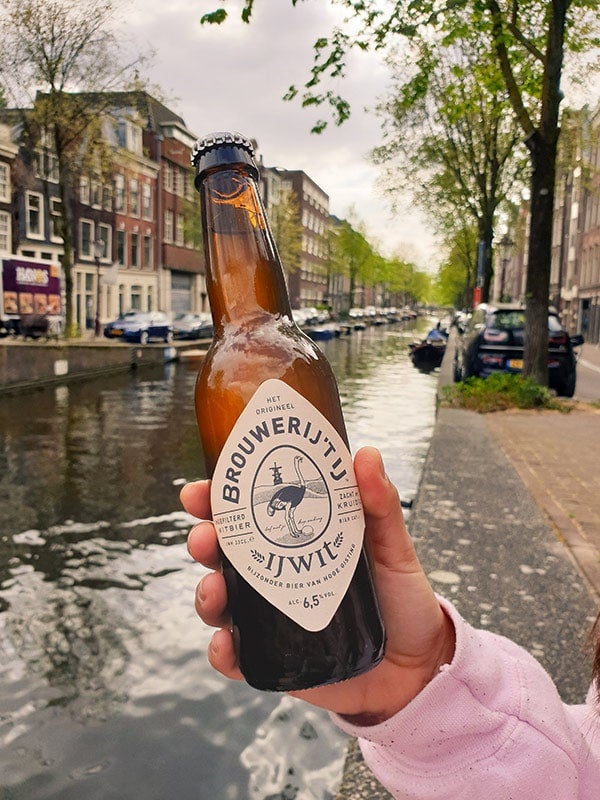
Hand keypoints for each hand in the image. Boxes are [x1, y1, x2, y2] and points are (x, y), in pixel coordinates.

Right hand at [182, 446, 454, 723]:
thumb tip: (366, 454)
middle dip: (203, 542)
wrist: (417, 666)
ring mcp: (270, 618)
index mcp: (294, 539)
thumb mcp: (393, 546)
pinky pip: (236, 656)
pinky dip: (222, 651)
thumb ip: (380, 504)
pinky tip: (226, 646)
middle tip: (205, 537)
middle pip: (223, 554)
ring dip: (206, 593)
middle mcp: (274, 574)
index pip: (246, 513)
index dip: (216, 499)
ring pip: (220, 602)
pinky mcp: (274, 658)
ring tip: (215, 588)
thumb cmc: (401, 598)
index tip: (201, 490)